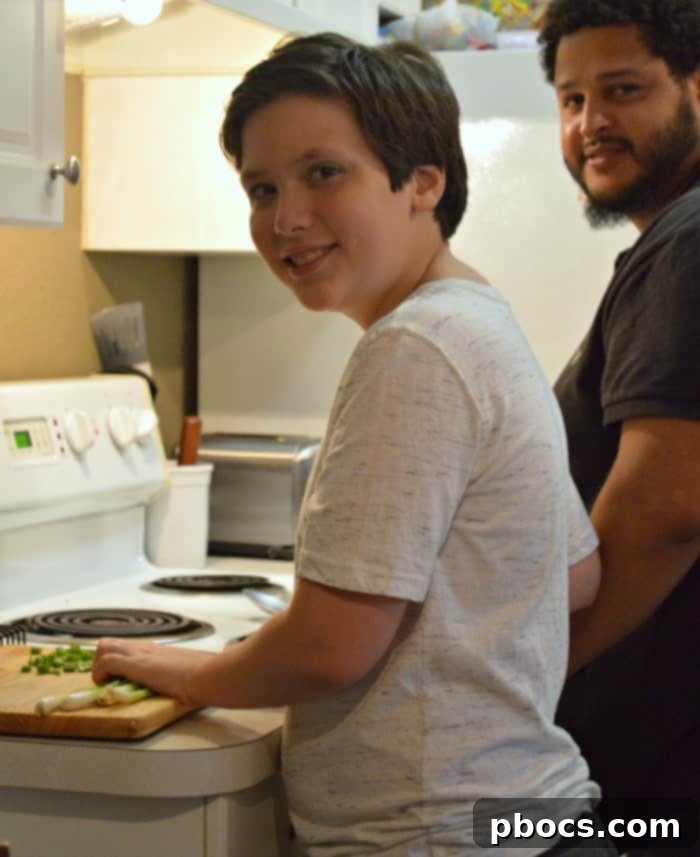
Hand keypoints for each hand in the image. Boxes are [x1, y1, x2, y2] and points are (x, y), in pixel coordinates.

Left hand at [92, 638, 214, 705]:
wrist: (207, 675)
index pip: (125, 648)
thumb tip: (183, 685)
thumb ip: (177, 675)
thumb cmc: (203, 676)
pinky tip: (108, 685)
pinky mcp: (137, 664)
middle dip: (101, 662)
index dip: (114, 661)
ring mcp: (140, 655)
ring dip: (99, 667)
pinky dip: (100, 674)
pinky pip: (107, 662)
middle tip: (109, 680)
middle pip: (108, 643)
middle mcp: (145, 649)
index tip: (115, 678)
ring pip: (103, 647)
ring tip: (108, 683)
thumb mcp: (185, 672)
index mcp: (156, 652)